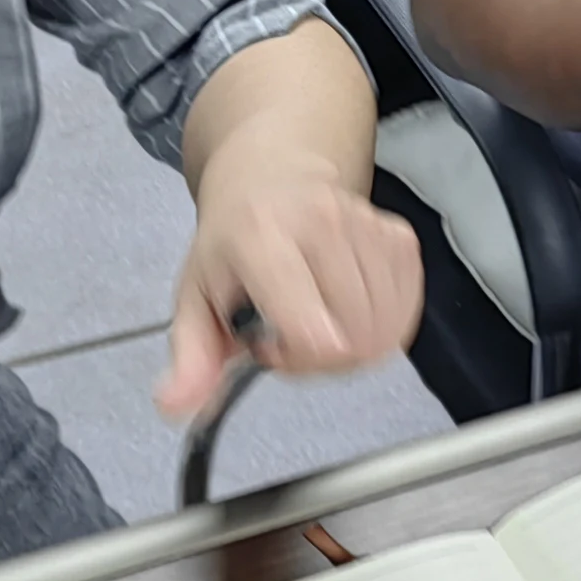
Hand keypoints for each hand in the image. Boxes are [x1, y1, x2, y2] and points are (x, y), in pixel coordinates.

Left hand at [159, 151, 423, 417]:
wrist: (273, 175)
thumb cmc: (233, 244)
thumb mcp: (195, 297)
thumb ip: (190, 357)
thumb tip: (174, 404)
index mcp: (261, 236)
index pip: (311, 328)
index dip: (299, 359)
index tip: (271, 347)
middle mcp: (321, 221)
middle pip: (353, 338)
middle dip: (325, 358)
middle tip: (293, 337)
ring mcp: (366, 224)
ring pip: (384, 329)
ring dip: (354, 344)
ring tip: (320, 320)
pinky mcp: (399, 234)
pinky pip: (406, 309)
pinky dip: (382, 325)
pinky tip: (350, 310)